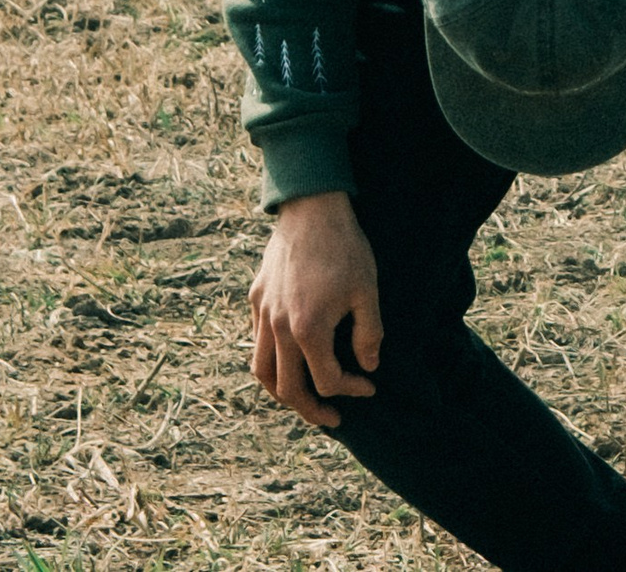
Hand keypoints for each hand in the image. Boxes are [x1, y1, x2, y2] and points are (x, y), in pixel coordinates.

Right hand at [248, 192, 381, 429]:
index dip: (350, 389)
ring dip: (282, 392)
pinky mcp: (255, 299)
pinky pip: (257, 343)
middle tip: (333, 418)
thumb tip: (368, 366)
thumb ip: (368, 333)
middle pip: (287, 389)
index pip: (326, 380)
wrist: (312, 208)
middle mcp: (279, 328)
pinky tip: (288, 358)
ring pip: (261, 371)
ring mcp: (263, 314)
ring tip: (303, 398)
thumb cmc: (345, 248)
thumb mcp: (367, 290)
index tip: (370, 386)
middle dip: (311, 410)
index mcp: (308, 330)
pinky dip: (270, 361)